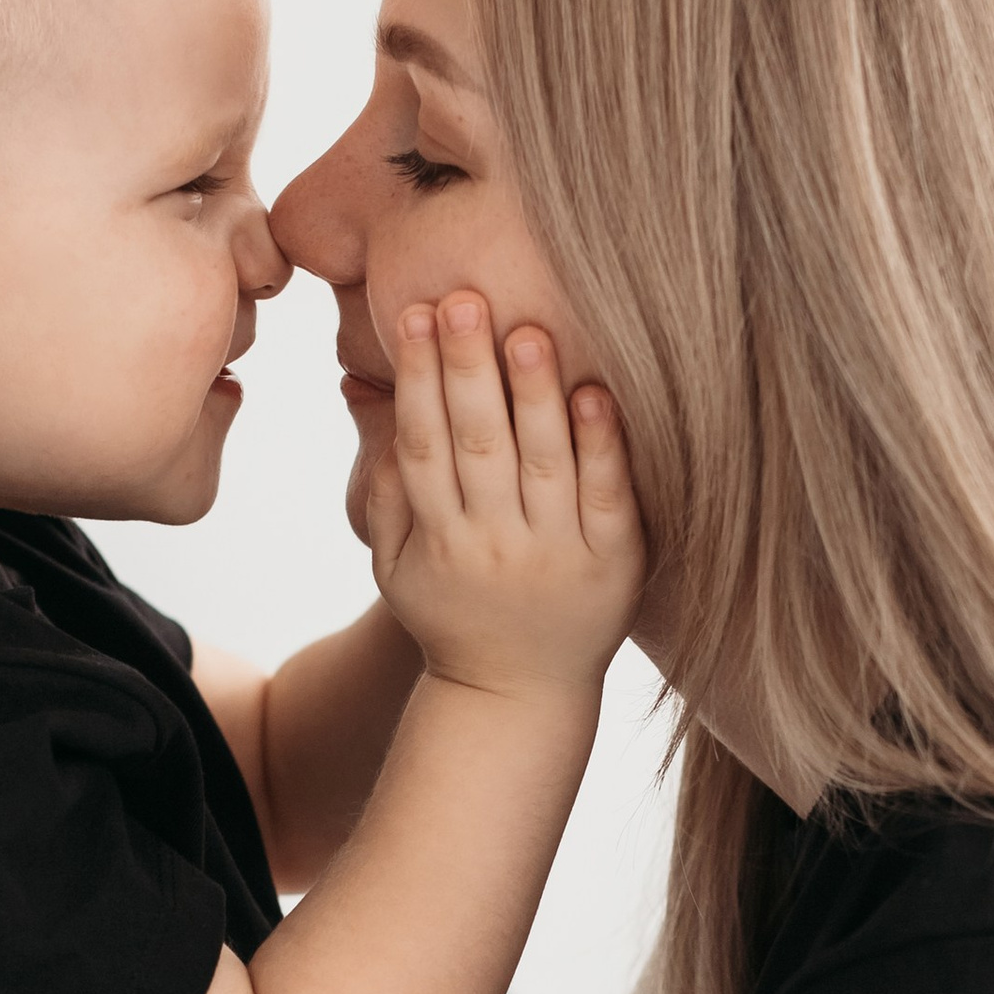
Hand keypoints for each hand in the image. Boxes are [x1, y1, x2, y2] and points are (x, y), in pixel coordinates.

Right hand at [365, 295, 642, 699]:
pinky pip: (606, 497)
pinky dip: (601, 445)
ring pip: (542, 463)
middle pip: (476, 443)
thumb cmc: (455, 614)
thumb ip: (388, 497)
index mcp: (439, 538)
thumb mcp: (398, 569)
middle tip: (462, 297)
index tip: (414, 313)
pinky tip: (595, 392)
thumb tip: (381, 412)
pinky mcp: (613, 564)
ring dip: (533, 394)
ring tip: (526, 330)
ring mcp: (556, 554)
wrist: (519, 697)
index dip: (418, 377)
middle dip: (467, 368)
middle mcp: (495, 543)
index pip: (424, 443)